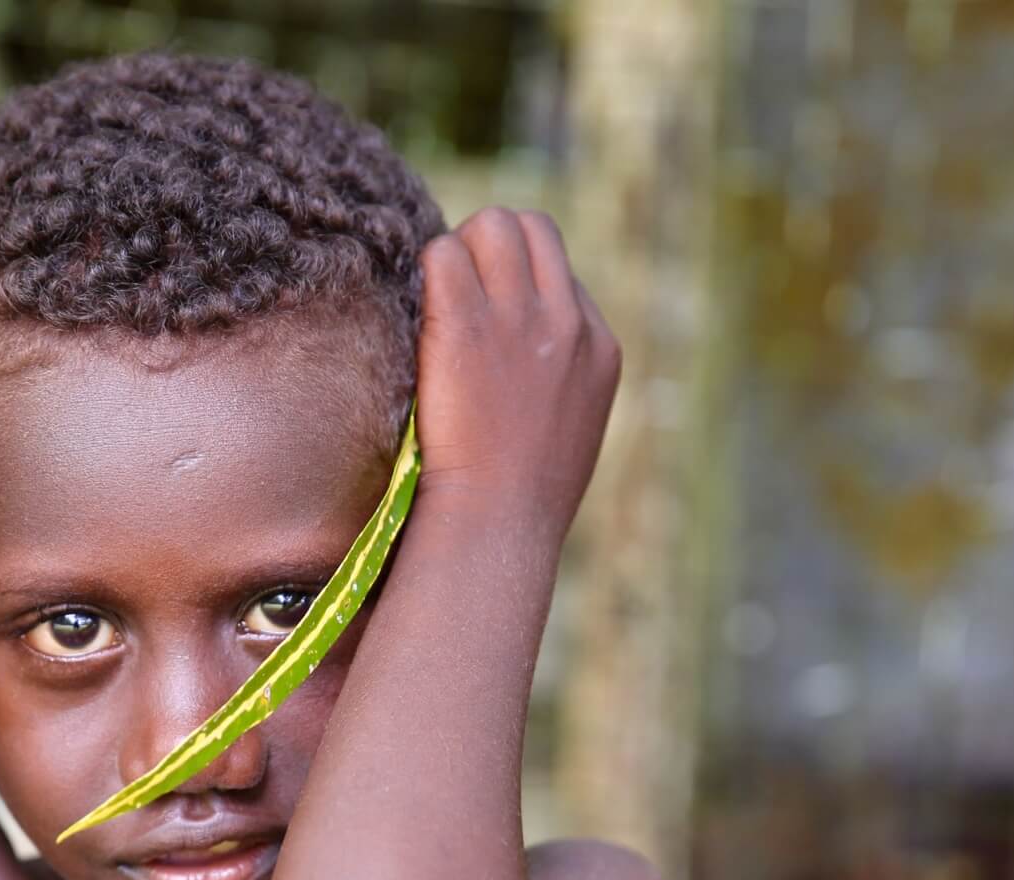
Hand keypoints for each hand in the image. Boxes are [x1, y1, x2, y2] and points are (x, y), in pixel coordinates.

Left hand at [414, 208, 619, 537]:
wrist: (496, 521)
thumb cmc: (519, 500)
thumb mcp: (565, 434)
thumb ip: (557, 385)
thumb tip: (525, 367)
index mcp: (599, 347)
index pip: (559, 273)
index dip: (516, 286)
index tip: (486, 321)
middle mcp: (567, 321)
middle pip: (530, 228)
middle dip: (487, 247)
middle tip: (454, 294)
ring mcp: (519, 319)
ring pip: (491, 225)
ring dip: (455, 252)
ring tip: (434, 304)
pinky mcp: (466, 325)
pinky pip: (442, 254)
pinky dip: (424, 271)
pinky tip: (414, 314)